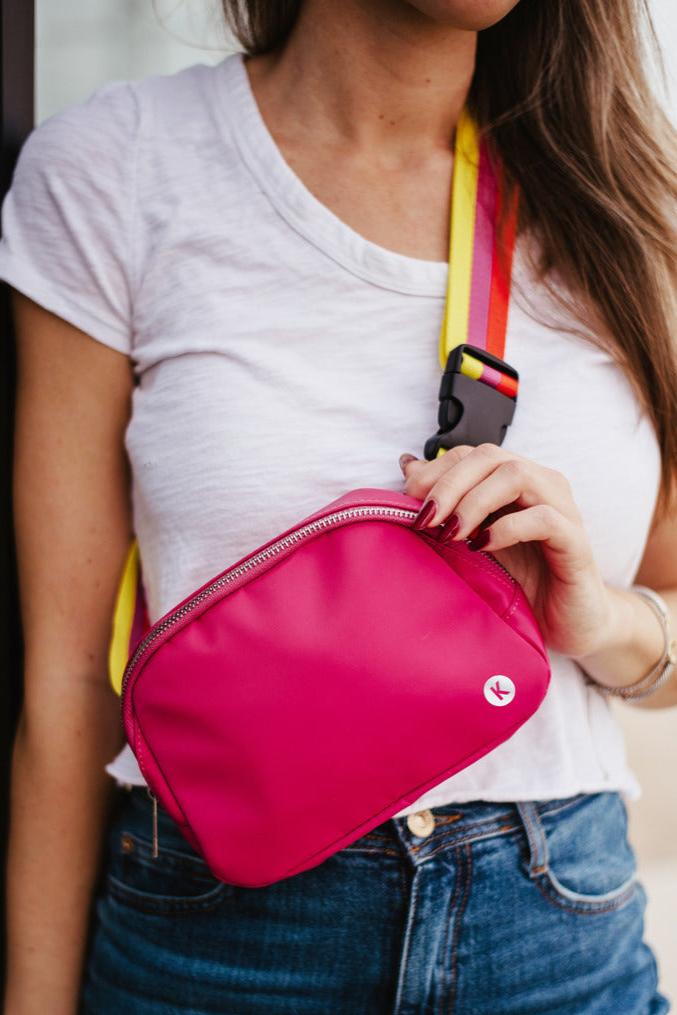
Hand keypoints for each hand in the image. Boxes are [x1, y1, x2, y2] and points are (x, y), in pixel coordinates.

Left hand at [399, 443, 614, 658]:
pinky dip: (507, 528)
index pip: (471, 454)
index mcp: (516, 481)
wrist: (568, 623)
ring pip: (517, 475)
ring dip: (474, 502)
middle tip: (424, 519)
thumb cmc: (522, 580)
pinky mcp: (576, 542)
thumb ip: (447, 506)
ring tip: (451, 533)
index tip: (408, 502)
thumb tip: (407, 467)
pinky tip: (484, 547)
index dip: (435, 472)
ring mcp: (563, 509)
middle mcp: (542, 485)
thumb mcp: (474, 540)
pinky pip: (544, 518)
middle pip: (490, 456)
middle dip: (448, 484)